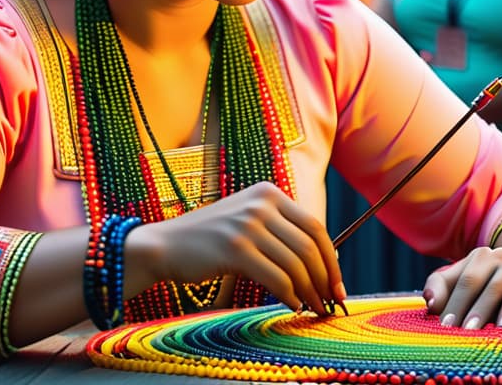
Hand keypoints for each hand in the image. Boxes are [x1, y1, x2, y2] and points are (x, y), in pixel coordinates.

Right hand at [138, 181, 344, 314]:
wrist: (163, 246)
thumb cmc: (209, 241)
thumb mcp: (248, 222)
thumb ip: (282, 233)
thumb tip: (327, 260)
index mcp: (268, 193)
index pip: (315, 226)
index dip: (332, 258)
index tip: (338, 283)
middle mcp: (261, 203)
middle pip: (309, 245)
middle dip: (325, 278)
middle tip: (330, 301)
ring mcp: (247, 224)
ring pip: (295, 263)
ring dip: (309, 291)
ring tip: (313, 308)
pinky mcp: (235, 249)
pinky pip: (276, 277)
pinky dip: (289, 295)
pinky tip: (292, 304)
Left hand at [422, 247, 501, 328]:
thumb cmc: (474, 287)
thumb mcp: (452, 282)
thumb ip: (437, 288)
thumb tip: (430, 302)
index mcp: (481, 256)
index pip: (468, 280)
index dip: (457, 304)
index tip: (447, 326)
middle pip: (493, 285)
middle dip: (480, 311)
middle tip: (469, 333)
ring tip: (500, 328)